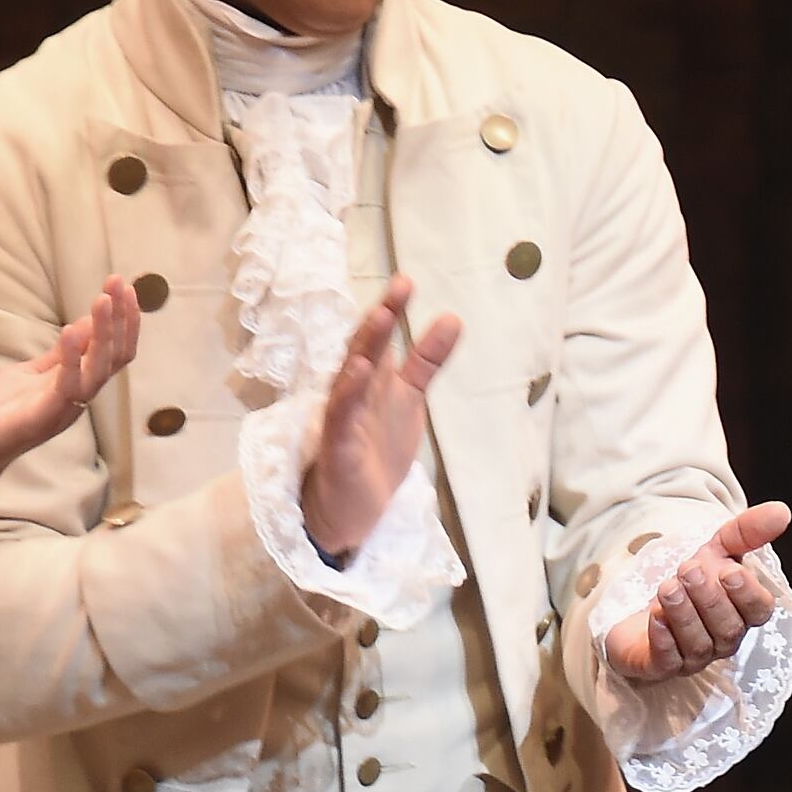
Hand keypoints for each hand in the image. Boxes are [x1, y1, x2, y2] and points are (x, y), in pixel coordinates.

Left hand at [0, 276, 139, 489]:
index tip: (122, 286)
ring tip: (101, 300)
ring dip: (103, 333)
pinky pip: (66, 388)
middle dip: (120, 319)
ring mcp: (62, 410)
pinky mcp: (40, 419)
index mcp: (77, 386)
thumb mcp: (29, 374)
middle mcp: (78, 398)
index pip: (115, 352)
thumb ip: (61, 354)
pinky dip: (72, 359)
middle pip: (115, 358)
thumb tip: (88, 324)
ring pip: (98, 370)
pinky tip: (70, 330)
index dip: (124, 320)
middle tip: (119, 283)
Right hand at [300, 279, 462, 558]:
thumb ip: (426, 361)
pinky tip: (358, 372)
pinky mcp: (338, 448)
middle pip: (364, 350)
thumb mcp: (409, 399)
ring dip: (365, 348)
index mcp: (372, 381)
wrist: (352, 509)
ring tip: (381, 318)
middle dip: (380, 320)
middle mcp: (355, 393)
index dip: (391, 311)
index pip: (380, 341)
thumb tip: (453, 318)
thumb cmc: (376, 449)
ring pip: (351, 378)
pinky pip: (341, 417)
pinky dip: (348, 394)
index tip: (406, 281)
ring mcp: (343, 419)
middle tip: (400, 287)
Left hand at [604, 501, 791, 683]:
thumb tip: (782, 511)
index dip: (747, 595)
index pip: (759, 611)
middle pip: (728, 629)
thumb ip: (748, 532)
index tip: (729, 571)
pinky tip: (655, 615)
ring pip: (699, 645)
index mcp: (743, 612)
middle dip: (709, 600)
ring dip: (684, 614)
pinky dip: (664, 639)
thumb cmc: (691, 580)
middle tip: (689, 570)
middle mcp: (724, 639)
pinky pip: (668, 661)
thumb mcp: (717, 548)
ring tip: (668, 587)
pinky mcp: (662, 666)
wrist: (643, 603)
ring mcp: (694, 657)